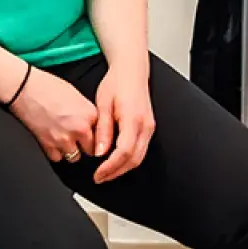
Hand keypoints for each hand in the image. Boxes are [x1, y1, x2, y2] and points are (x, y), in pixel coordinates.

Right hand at [10, 68, 98, 163]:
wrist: (25, 88)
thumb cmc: (48, 86)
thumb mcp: (76, 95)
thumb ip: (87, 113)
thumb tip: (91, 123)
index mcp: (90, 114)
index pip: (102, 136)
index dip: (95, 135)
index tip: (91, 135)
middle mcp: (79, 129)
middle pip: (91, 150)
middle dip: (85, 145)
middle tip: (77, 137)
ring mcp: (63, 139)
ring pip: (74, 157)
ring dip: (71, 150)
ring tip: (65, 139)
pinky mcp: (48, 145)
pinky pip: (57, 158)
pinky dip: (56, 152)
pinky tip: (53, 140)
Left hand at [92, 69, 155, 183]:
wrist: (131, 71)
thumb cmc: (117, 83)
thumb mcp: (102, 105)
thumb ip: (102, 130)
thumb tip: (99, 152)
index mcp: (132, 118)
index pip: (124, 151)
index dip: (111, 166)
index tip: (98, 173)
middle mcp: (145, 125)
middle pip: (134, 159)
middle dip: (116, 172)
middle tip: (100, 178)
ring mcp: (149, 127)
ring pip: (139, 157)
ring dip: (122, 168)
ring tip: (105, 173)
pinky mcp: (148, 128)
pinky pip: (140, 150)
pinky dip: (128, 160)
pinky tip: (116, 162)